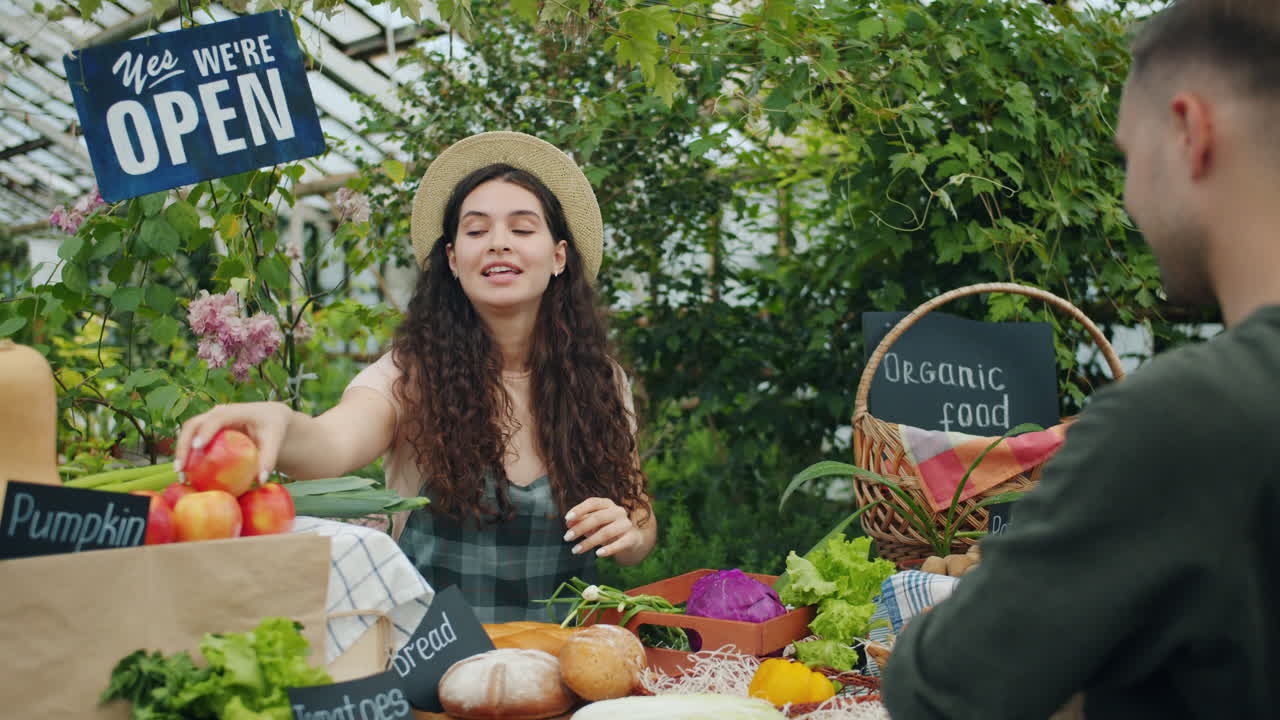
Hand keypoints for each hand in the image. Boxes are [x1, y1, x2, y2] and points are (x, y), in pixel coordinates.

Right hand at [174, 401, 291, 483]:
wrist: (269, 417)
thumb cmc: (272, 428)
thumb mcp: (275, 440)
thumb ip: (269, 459)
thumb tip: (261, 481)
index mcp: (238, 410)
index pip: (218, 417)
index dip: (207, 430)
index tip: (198, 446)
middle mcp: (220, 411)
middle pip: (194, 423)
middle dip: (184, 444)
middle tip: (181, 467)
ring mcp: (210, 418)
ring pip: (188, 431)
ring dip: (181, 451)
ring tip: (181, 474)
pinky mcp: (207, 427)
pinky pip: (191, 438)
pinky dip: (186, 453)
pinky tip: (187, 473)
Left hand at [563, 497, 641, 558]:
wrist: (631, 540)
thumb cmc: (608, 528)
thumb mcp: (594, 524)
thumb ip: (581, 521)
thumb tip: (568, 523)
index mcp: (608, 504)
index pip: (593, 502)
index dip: (579, 509)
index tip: (567, 519)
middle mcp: (618, 511)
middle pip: (598, 517)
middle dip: (580, 528)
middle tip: (567, 537)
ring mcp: (626, 524)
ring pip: (606, 532)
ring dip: (589, 542)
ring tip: (576, 550)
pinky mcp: (632, 538)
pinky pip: (620, 544)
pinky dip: (608, 549)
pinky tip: (598, 554)